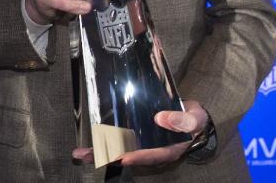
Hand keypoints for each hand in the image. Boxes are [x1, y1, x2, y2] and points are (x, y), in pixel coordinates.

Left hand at [71, 100, 208, 166]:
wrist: (191, 117)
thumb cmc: (194, 119)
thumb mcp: (194, 118)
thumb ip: (183, 120)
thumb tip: (161, 118)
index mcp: (168, 150)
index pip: (152, 155)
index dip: (138, 157)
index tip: (124, 157)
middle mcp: (152, 149)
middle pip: (130, 156)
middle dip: (109, 157)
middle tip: (89, 156)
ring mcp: (143, 143)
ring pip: (120, 150)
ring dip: (100, 151)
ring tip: (81, 153)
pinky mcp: (136, 134)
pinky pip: (119, 139)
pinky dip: (104, 140)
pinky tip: (89, 141)